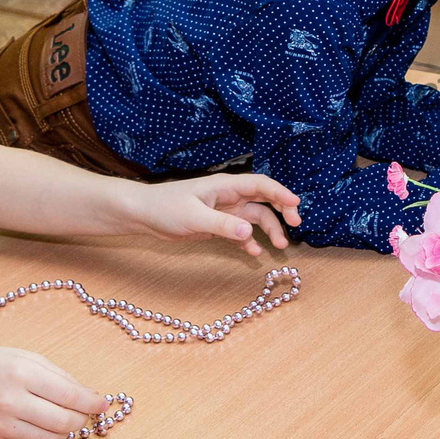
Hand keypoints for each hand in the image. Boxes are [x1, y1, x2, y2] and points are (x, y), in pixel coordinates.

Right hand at [0, 348, 112, 438]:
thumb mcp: (24, 358)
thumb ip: (58, 376)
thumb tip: (89, 397)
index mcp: (22, 374)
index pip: (71, 396)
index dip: (93, 403)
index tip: (102, 404)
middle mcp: (11, 402)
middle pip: (65, 422)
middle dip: (81, 420)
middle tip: (84, 413)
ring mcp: (1, 426)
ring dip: (64, 433)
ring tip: (62, 419)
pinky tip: (45, 429)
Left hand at [121, 174, 298, 253]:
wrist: (143, 215)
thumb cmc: (165, 208)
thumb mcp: (194, 216)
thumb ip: (222, 224)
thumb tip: (249, 231)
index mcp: (226, 186)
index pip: (261, 185)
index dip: (281, 193)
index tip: (296, 206)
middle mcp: (229, 196)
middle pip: (264, 199)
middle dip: (282, 210)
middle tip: (296, 225)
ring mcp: (224, 211)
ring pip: (255, 218)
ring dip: (269, 230)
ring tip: (280, 247)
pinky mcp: (218, 224)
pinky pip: (241, 231)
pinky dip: (249, 241)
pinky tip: (254, 254)